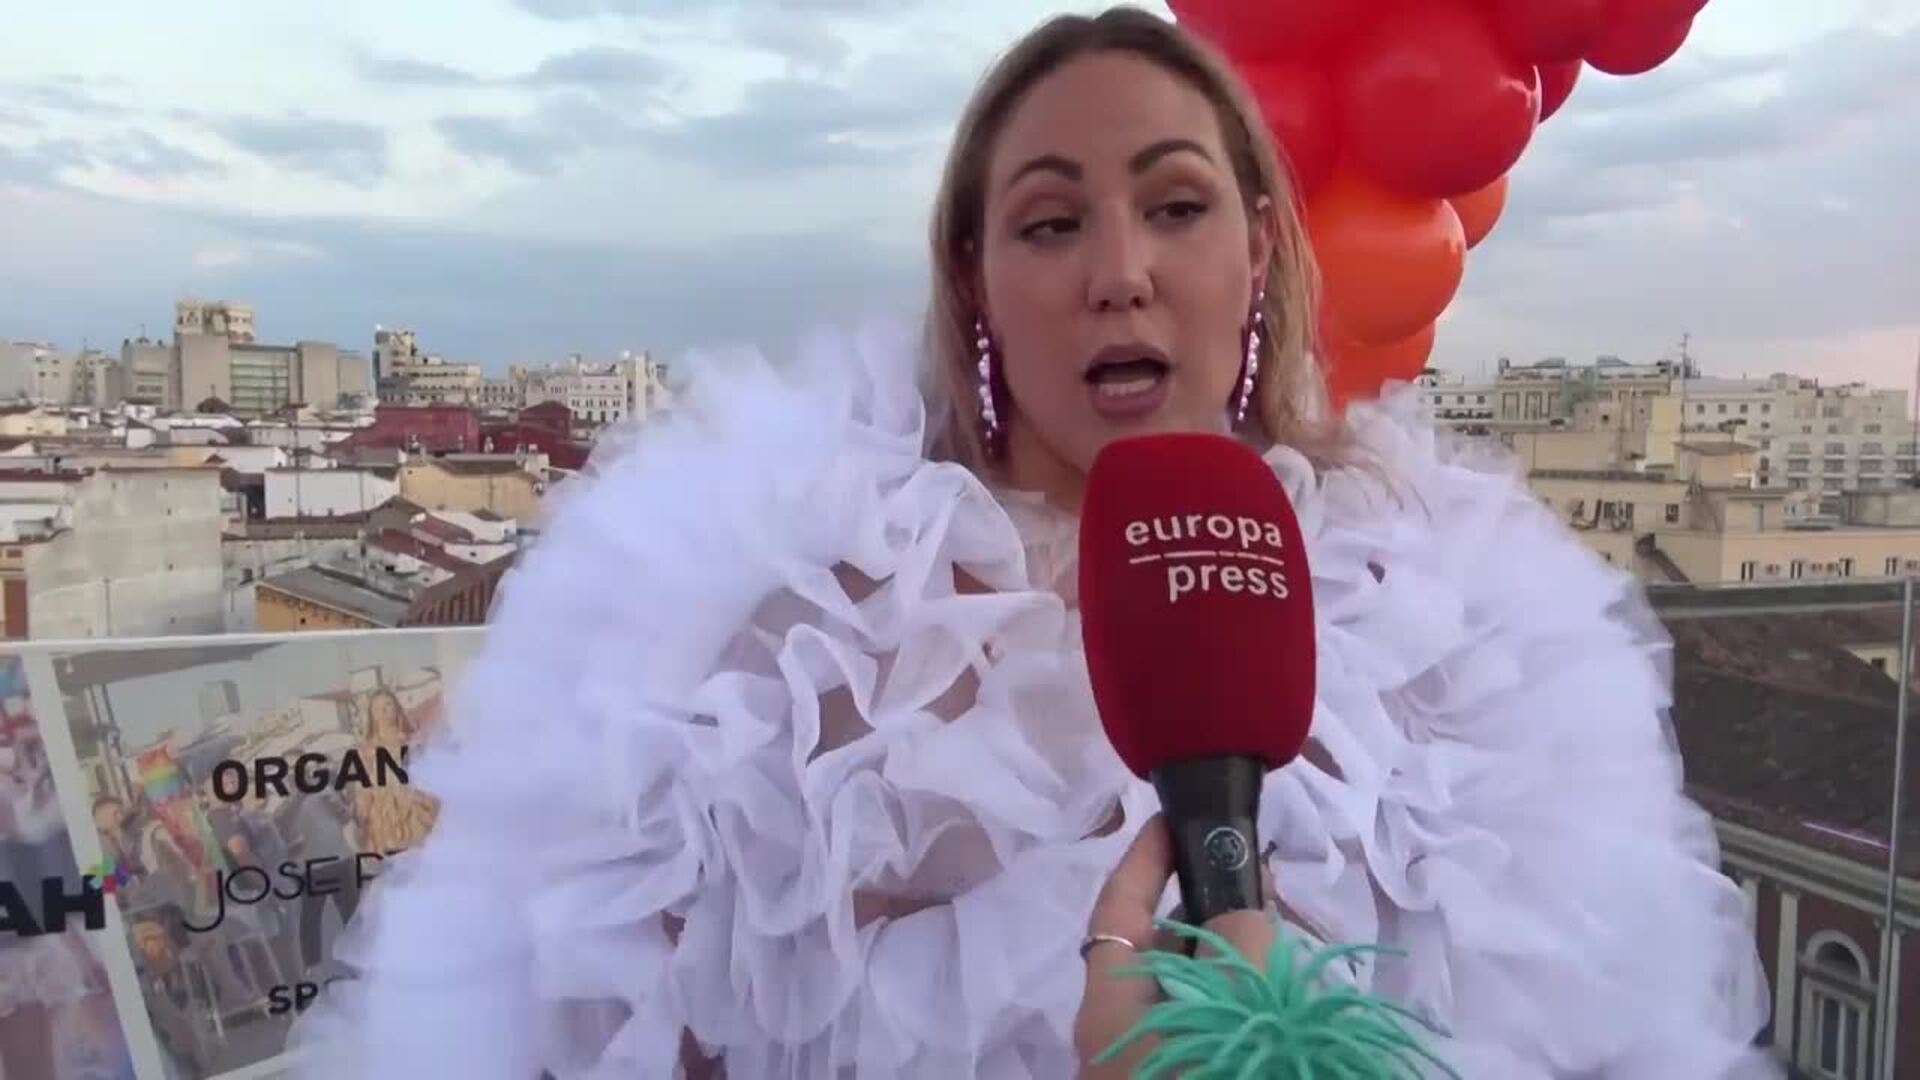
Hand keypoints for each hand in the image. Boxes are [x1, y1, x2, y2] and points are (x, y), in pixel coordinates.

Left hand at [1073, 815, 1276, 1078]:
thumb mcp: (1219, 1009)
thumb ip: (1234, 949)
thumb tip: (1242, 912)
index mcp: (1110, 999)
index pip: (1117, 907)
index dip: (1146, 858)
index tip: (1178, 817)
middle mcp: (1119, 1026)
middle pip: (1161, 948)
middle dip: (1209, 910)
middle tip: (1263, 884)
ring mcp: (1147, 1055)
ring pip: (1191, 987)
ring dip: (1231, 959)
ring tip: (1281, 936)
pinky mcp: (1179, 1071)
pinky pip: (1206, 1022)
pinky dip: (1236, 1001)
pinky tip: (1277, 994)